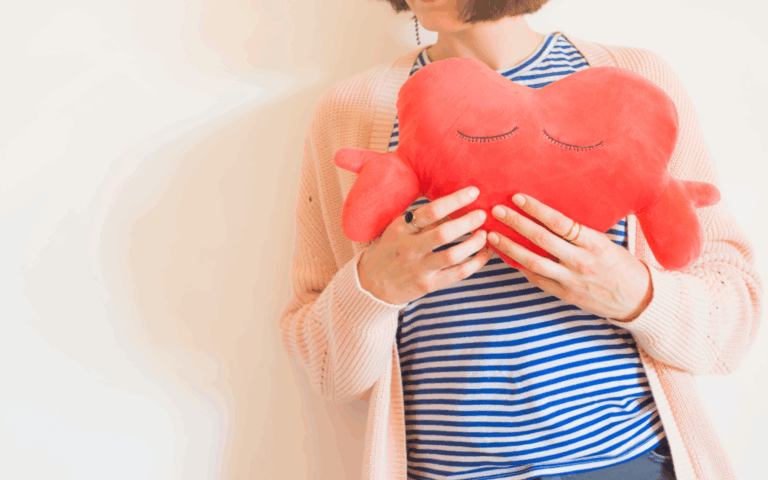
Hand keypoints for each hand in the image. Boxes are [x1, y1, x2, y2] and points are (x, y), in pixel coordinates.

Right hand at [357, 186, 494, 304]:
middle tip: (482, 214)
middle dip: (468, 221)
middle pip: (444, 233)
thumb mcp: (398, 230)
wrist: (372, 284)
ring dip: (474, 243)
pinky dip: (476, 263)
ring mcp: (419, 269)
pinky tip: (485, 253)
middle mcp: (409, 249)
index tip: (474, 192)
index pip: (431, 211)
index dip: (455, 200)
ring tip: (485, 234)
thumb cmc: (391, 249)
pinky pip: (458, 274)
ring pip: (453, 255)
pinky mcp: (429, 285)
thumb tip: (454, 204)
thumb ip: (421, 219)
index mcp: (401, 229)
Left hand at [486, 194, 652, 321]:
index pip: (560, 222)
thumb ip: (578, 233)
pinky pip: (536, 279)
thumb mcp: (605, 242)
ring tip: (492, 235)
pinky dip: (520, 267)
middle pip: (541, 240)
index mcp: (594, 243)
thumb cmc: (621, 264)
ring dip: (509, 248)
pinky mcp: (564, 294)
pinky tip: (506, 256)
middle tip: (497, 211)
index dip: (537, 209)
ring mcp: (571, 280)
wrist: (638, 299)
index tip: (518, 198)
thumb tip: (548, 215)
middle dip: (516, 224)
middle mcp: (581, 261)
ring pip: (532, 262)